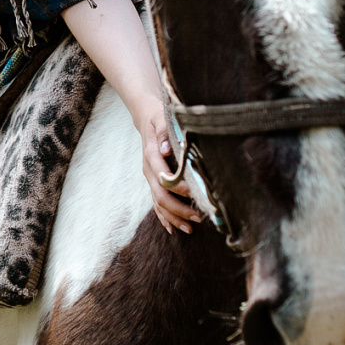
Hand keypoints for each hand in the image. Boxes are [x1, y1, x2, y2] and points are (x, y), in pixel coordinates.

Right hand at [136, 105, 201, 234]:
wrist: (146, 117)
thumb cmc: (158, 117)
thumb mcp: (161, 118)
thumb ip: (164, 132)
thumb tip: (168, 148)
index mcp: (151, 155)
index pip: (163, 176)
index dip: (178, 187)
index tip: (194, 193)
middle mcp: (149, 170)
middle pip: (160, 196)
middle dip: (178, 209)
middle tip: (197, 217)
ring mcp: (150, 177)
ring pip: (158, 203)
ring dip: (173, 217)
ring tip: (190, 228)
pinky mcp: (153, 181)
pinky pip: (156, 202)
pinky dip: (164, 216)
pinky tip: (173, 228)